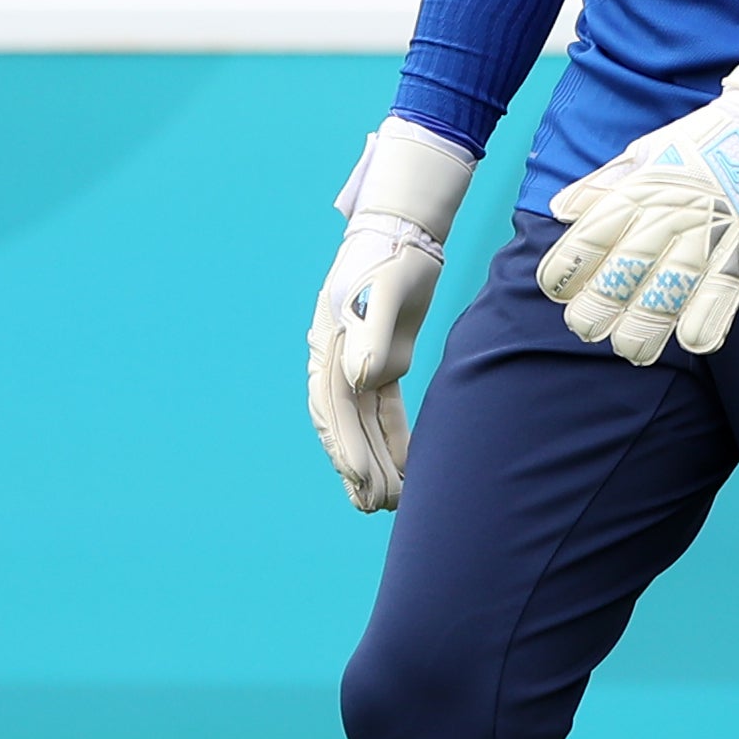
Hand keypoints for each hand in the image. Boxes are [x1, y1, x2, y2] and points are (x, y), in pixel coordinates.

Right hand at [306, 119, 476, 513]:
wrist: (405, 229)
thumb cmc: (392, 258)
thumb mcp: (384, 292)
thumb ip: (372, 336)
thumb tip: (357, 380)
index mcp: (328, 347)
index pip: (332, 407)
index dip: (345, 448)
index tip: (361, 481)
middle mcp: (337, 361)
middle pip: (344, 424)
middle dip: (359, 468)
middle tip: (377, 508)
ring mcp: (359, 364)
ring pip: (364, 424)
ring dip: (376, 462)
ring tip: (390, 504)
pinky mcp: (384, 363)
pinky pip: (385, 411)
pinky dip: (395, 440)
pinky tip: (410, 469)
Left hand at [535, 17, 738, 364]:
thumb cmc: (697, 142)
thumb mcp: (643, 152)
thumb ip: (601, 185)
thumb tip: (560, 209)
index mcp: (639, 189)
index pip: (592, 235)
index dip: (568, 267)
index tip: (555, 291)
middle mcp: (670, 213)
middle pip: (626, 268)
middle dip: (600, 306)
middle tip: (585, 329)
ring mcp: (709, 233)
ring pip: (671, 288)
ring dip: (647, 325)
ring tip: (630, 349)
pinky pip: (726, 289)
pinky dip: (710, 318)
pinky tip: (692, 342)